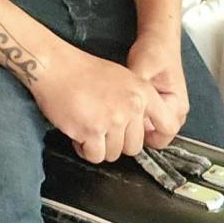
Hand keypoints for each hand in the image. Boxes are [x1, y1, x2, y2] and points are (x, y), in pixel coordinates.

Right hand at [30, 43, 170, 163]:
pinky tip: (77, 129)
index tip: (141, 136)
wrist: (54, 66)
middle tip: (100, 124)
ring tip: (86, 123)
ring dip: (98, 145)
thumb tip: (141, 129)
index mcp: (142, 91)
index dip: (155, 136)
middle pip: (134, 147)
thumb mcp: (121, 77)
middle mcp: (132, 105)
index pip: (168, 125)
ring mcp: (113, 119)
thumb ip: (136, 102)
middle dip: (115, 141)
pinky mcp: (92, 131)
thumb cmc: (82, 70)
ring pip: (113, 154)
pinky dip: (84, 148)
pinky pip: (94, 156)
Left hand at [127, 29, 188, 148]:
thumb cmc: (155, 50)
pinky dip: (137, 114)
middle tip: (124, 117)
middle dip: (139, 130)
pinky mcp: (158, 103)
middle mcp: (176, 109)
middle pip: (157, 135)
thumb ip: (137, 93)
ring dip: (137, 121)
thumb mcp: (142, 69)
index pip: (164, 135)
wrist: (157, 38)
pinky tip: (127, 102)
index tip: (129, 124)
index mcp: (177, 104)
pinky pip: (148, 118)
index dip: (144, 133)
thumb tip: (128, 111)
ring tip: (125, 108)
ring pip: (151, 128)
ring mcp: (168, 107)